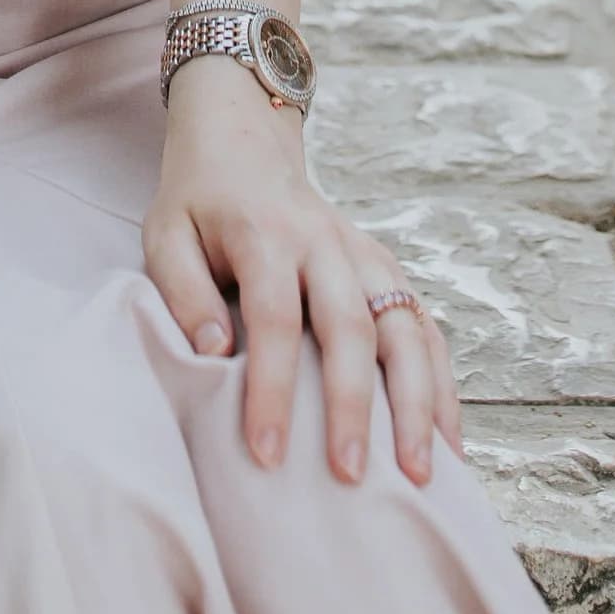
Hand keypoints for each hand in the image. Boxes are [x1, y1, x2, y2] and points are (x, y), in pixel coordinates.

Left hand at [141, 61, 462, 487]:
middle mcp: (325, 242)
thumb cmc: (199, 200)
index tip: (266, 453)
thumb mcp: (166, 234)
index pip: (275, 318)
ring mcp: (363, 255)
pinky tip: (448, 440)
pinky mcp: (384, 269)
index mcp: (266, 232)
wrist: (243, 137)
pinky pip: (424, 327)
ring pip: (405, 327)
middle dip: (354, 406)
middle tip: (351, 476)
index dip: (271, 388)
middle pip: (351, 326)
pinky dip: (441, 383)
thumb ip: (182, 291)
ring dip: (418, 401)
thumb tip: (215, 354)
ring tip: (424, 474)